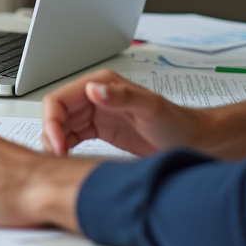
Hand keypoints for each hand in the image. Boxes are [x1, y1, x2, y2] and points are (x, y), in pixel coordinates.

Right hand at [40, 69, 245, 159]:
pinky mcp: (98, 129)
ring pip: (59, 126)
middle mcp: (93, 96)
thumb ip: (121, 97)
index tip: (59, 145)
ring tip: (62, 160)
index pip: (58, 101)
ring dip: (55, 142)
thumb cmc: (177, 123)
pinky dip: (64, 147)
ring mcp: (94, 113)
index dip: (52, 123)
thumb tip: (94, 90)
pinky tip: (69, 159)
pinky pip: (70, 136)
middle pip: (55, 114)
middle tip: (58, 157)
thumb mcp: (150, 108)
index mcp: (100, 85)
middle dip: (51, 135)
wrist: (194, 141)